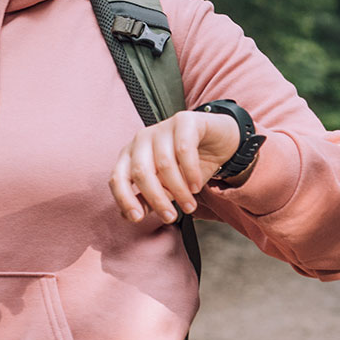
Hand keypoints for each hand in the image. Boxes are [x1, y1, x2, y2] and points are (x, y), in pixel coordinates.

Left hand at [110, 110, 240, 223]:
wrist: (221, 142)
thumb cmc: (190, 165)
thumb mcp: (168, 187)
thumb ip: (148, 199)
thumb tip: (128, 216)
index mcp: (131, 154)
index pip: (118, 177)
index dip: (124, 199)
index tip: (137, 218)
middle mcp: (142, 139)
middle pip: (141, 172)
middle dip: (156, 199)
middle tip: (171, 217)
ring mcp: (162, 127)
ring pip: (164, 164)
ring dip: (178, 190)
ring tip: (189, 205)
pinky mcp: (184, 120)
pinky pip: (184, 150)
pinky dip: (190, 172)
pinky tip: (197, 186)